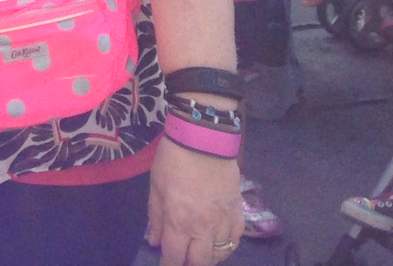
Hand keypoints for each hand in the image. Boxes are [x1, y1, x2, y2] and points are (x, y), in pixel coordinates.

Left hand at [148, 140, 242, 264]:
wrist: (204, 139)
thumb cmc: (173, 160)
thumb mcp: (156, 187)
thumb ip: (156, 217)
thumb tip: (155, 241)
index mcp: (179, 221)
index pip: (174, 257)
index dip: (168, 265)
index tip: (165, 264)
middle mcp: (203, 228)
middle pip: (199, 262)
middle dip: (189, 264)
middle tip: (182, 258)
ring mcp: (223, 221)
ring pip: (219, 254)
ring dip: (208, 257)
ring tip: (199, 252)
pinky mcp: (238, 211)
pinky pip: (235, 239)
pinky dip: (227, 246)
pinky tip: (219, 243)